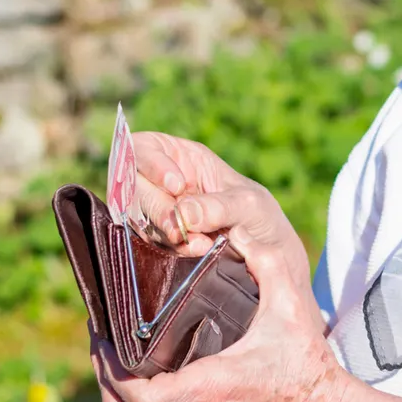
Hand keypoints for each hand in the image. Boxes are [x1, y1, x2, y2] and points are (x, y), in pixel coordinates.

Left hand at [91, 226, 351, 401]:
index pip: (139, 397)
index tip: (104, 337)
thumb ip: (268, 265)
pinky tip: (147, 353)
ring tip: (115, 340)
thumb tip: (241, 229)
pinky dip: (139, 385)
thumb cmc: (306, 363)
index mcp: (207, 384)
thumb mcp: (289, 307)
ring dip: (118, 380)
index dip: (112, 372)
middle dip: (103, 371)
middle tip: (101, 331)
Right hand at [130, 131, 311, 294]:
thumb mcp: (247, 203)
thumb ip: (218, 206)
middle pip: (133, 186)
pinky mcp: (159, 238)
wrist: (267, 253)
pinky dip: (170, 248)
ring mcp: (157, 211)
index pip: (144, 148)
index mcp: (181, 157)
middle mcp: (162, 182)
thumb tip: (184, 214)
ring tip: (200, 243)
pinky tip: (196, 250)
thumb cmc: (258, 214)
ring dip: (164, 232)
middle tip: (181, 228)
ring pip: (137, 216)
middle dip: (157, 208)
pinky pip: (149, 242)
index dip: (151, 164)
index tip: (176, 186)